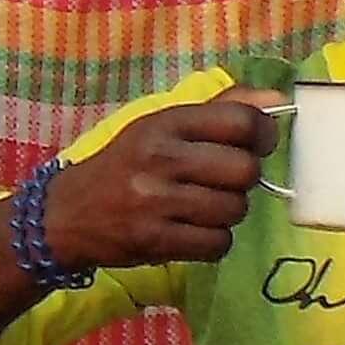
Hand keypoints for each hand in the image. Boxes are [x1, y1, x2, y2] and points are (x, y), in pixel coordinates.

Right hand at [42, 94, 278, 275]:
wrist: (65, 216)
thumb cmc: (125, 166)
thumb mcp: (162, 127)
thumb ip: (220, 109)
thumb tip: (278, 101)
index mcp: (164, 123)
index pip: (240, 121)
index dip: (263, 135)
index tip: (256, 145)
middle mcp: (160, 157)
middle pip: (245, 170)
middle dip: (244, 180)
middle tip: (224, 182)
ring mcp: (155, 201)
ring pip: (234, 210)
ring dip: (228, 213)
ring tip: (203, 209)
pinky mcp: (154, 240)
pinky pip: (217, 243)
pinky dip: (214, 242)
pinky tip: (193, 232)